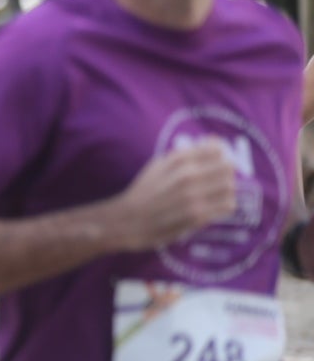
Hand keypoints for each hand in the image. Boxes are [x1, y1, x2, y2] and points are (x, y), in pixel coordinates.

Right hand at [110, 143, 238, 251]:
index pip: (217, 149)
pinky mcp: (197, 216)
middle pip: (228, 167)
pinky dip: (226, 205)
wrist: (129, 220)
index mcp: (177, 160)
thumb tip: (213, 140)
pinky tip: (215, 206)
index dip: (222, 154)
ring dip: (227, 189)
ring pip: (230, 187)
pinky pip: (227, 206)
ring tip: (217, 193)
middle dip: (227, 172)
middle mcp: (187, 176)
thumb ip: (186, 153)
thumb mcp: (159, 164)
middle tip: (218, 179)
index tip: (217, 160)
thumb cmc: (144, 190)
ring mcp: (193, 196)